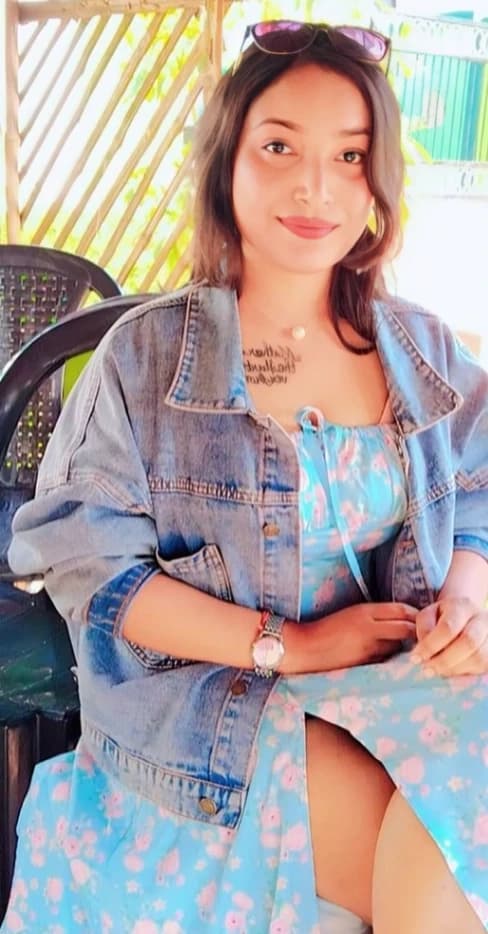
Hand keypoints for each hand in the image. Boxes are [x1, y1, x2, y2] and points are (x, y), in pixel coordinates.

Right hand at [284, 602, 416, 673]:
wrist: (306, 648)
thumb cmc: (328, 628)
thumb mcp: (351, 613)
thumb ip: (376, 615)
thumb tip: (402, 619)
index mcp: (365, 611)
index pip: (401, 610)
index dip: (415, 614)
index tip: (420, 618)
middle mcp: (369, 628)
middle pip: (406, 628)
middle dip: (416, 632)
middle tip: (422, 635)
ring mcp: (368, 647)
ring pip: (397, 645)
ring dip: (402, 646)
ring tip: (402, 647)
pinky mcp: (365, 663)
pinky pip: (385, 659)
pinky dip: (389, 657)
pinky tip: (385, 658)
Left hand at [413, 597, 487, 676]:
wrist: (466, 618)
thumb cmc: (443, 617)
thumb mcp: (428, 615)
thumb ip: (424, 629)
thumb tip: (424, 651)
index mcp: (462, 606)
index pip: (448, 627)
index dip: (430, 646)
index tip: (416, 658)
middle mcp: (482, 619)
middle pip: (469, 642)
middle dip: (445, 660)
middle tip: (428, 670)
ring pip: (478, 658)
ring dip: (455, 670)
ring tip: (438, 671)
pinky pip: (483, 668)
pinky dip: (465, 674)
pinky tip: (451, 672)